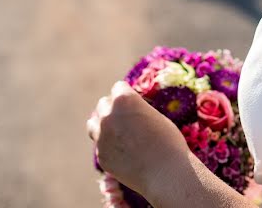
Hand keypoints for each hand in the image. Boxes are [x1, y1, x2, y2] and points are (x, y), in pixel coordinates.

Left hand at [87, 81, 190, 195]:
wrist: (165, 173)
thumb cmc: (168, 141)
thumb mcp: (155, 115)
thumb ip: (136, 109)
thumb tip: (126, 111)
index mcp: (124, 99)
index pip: (118, 88)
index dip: (127, 96)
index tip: (133, 104)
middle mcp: (108, 114)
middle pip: (103, 104)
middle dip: (113, 109)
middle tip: (127, 120)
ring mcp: (101, 136)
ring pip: (94, 123)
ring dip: (104, 125)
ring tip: (118, 133)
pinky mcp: (101, 155)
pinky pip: (100, 144)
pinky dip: (108, 146)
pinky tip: (123, 153)